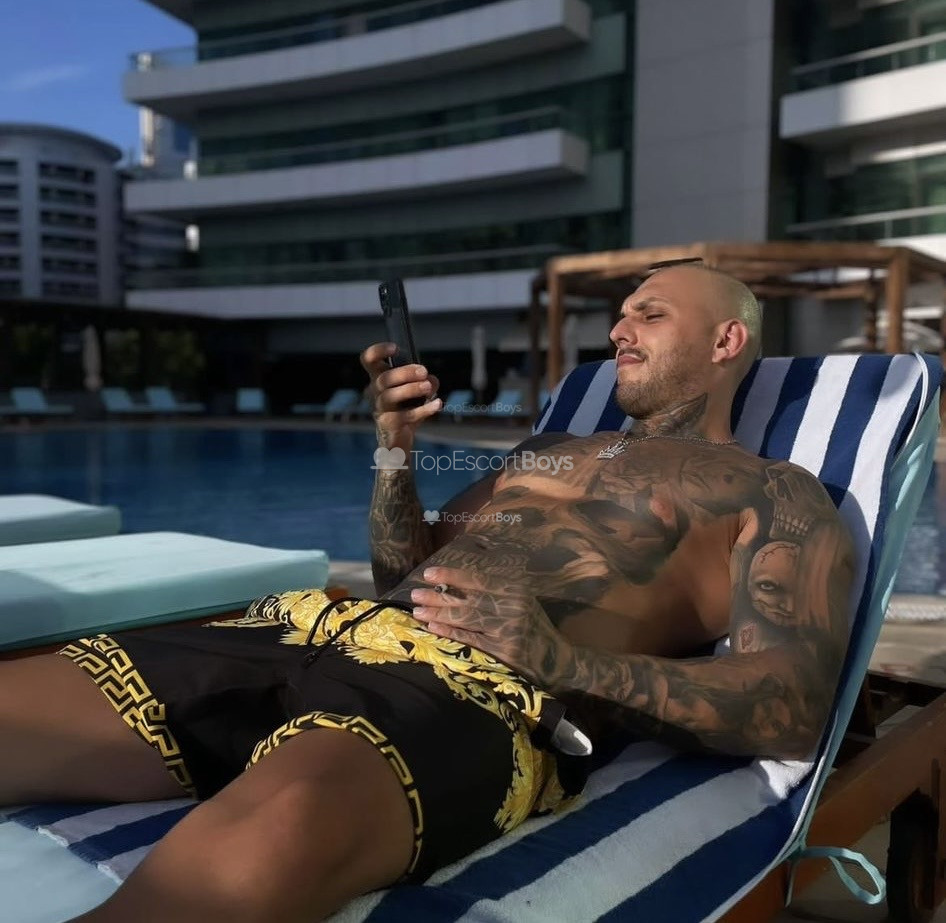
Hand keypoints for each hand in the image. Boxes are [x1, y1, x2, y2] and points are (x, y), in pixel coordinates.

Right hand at [360, 342, 441, 452]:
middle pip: (383, 378)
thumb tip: (430, 380)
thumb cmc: (405, 408)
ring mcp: (379, 408)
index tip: (395, 349)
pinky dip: (423, 410)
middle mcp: (374, 391)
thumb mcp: (418, 391)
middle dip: (405, 372)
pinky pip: (404, 416)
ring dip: (410, 389)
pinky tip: (437, 404)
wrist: (397, 438)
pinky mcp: (388, 424)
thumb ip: (426, 381)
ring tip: (428, 388)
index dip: (378, 351)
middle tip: (424, 371)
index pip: (368, 360)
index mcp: (378, 377)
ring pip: (389, 396)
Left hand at [410, 566, 573, 688]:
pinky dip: (450, 632)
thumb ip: (495, 591)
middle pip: (467, 600)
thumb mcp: (520, 601)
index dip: (451, 575)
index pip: (478, 580)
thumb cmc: (532, 627)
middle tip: (415, 594)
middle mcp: (512, 607)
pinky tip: (433, 627)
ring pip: (466, 619)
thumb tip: (454, 584)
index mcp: (515, 590)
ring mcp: (507, 631)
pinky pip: (470, 640)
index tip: (428, 573)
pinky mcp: (502, 653)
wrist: (556, 660)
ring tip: (418, 611)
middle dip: (438, 597)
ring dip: (438, 614)